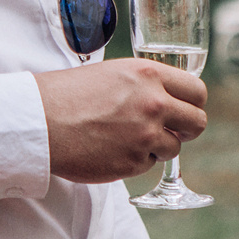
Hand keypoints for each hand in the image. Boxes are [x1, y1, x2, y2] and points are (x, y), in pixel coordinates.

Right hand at [33, 58, 207, 183]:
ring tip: (125, 138)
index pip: (197, 91)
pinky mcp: (133, 163)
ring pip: (173, 148)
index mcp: (149, 75)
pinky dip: (135, 160)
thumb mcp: (112, 73)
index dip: (193, 103)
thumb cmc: (67, 94)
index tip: (186, 109)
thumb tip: (165, 98)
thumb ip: (144, 84)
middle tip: (171, 130)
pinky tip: (110, 148)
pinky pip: (148, 164)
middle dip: (187, 129)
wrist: (41, 122)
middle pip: (197, 122)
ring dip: (157, 146)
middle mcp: (154, 104)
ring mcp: (145, 136)